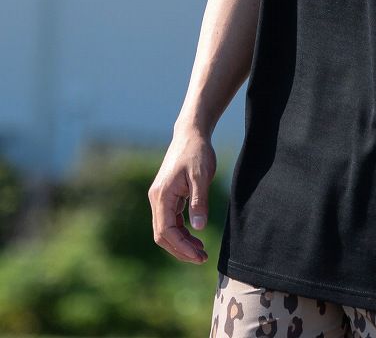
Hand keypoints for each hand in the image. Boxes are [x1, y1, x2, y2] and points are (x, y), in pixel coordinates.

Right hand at [148, 128, 215, 263]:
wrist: (191, 133)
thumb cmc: (197, 152)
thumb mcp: (202, 176)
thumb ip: (199, 201)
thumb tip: (199, 228)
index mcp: (162, 196)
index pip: (166, 231)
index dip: (181, 247)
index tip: (198, 256)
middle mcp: (156, 199)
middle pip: (163, 235)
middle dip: (181, 249)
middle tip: (202, 258)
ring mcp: (161, 198)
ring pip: (166, 229)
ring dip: (181, 242)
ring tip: (201, 251)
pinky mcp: (168, 196)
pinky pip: (171, 220)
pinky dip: (181, 231)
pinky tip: (195, 236)